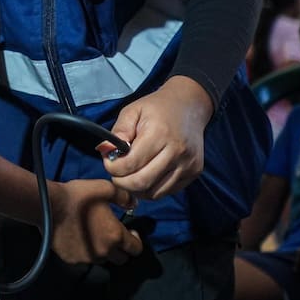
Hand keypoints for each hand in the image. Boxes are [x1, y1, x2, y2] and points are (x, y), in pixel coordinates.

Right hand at [49, 179, 143, 265]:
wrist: (48, 206)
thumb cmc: (78, 196)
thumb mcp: (105, 188)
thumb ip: (124, 197)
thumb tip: (134, 205)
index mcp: (115, 236)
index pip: (136, 249)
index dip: (136, 240)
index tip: (130, 231)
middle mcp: (104, 252)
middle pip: (122, 259)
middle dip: (122, 248)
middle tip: (113, 234)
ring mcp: (87, 259)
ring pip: (103, 260)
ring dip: (104, 251)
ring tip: (95, 235)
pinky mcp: (72, 260)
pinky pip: (85, 259)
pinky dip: (86, 251)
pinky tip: (80, 238)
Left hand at [102, 75, 212, 199]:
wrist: (189, 106)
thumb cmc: (157, 108)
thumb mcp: (132, 111)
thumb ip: (118, 131)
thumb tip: (105, 151)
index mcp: (159, 134)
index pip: (130, 164)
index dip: (113, 167)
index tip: (108, 161)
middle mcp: (177, 152)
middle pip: (142, 183)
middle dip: (121, 182)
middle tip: (116, 172)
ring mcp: (188, 164)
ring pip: (154, 193)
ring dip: (136, 189)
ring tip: (129, 175)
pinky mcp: (194, 172)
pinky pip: (166, 191)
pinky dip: (151, 189)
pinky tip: (145, 176)